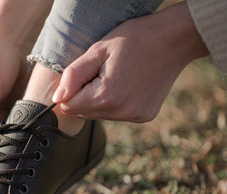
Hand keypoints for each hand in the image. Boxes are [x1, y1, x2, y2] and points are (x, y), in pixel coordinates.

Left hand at [52, 2, 208, 122]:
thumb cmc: (133, 39)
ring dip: (99, 99)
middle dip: (84, 95)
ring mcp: (134, 117)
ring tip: (116, 76)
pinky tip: (127, 84)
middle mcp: (121, 113)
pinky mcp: (144, 116)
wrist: (174, 39)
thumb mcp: (97, 51)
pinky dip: (115, 102)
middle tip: (102, 71)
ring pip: (99, 114)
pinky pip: (116, 114)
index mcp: (106, 97)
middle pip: (83, 113)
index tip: (84, 73)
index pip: (68, 107)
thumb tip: (56, 99)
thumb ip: (72, 76)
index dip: (70, 90)